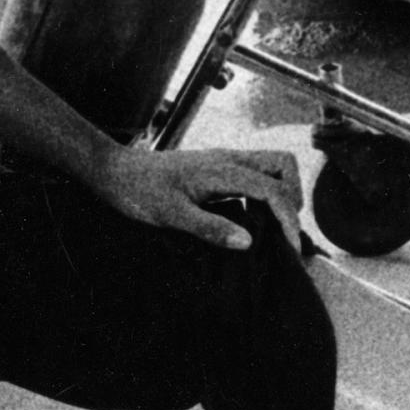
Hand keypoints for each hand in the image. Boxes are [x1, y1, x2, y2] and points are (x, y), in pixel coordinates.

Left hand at [90, 146, 303, 253]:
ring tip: (275, 227)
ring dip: (282, 193)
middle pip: (283, 165)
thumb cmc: (138, 191)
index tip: (292, 250)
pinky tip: (252, 220)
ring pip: (271, 167)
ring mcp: (224, 162)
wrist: (114, 171)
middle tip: (286, 231)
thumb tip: (247, 242)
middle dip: (294, 197)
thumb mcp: (170, 215)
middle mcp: (228, 160)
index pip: (274, 190)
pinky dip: (265, 195)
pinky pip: (254, 176)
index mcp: (222, 170)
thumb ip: (210, 228)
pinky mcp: (217, 169)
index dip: (289, 219)